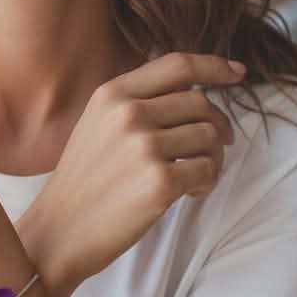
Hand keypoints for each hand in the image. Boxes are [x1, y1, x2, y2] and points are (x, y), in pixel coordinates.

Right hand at [19, 53, 246, 296]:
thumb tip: (194, 90)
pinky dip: (207, 182)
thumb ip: (137, 102)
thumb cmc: (84, 181)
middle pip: (201, 103)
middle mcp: (128, 113)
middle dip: (218, 125)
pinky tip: (189, 193)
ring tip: (195, 176)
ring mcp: (144, 147)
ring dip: (213, 158)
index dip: (214, 66)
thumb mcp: (97, 124)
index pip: (178, 66)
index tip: (237, 72)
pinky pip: (208, 170)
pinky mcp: (160, 182)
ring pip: (209, 137)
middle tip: (217, 146)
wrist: (59, 231)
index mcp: (112, 93)